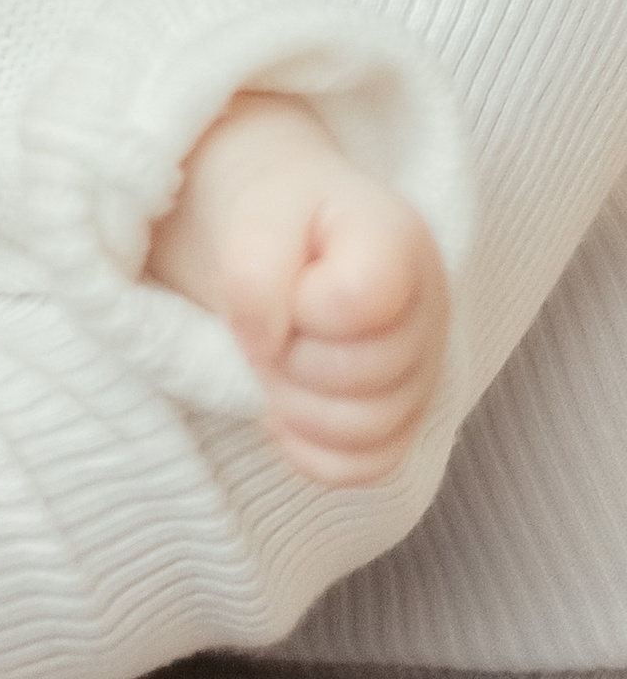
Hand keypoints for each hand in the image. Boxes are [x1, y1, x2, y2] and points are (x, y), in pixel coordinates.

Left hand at [149, 94, 450, 487]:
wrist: (275, 224)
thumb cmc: (269, 212)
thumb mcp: (250, 215)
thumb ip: (253, 273)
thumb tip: (267, 347)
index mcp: (399, 243)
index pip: (359, 301)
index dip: (299, 306)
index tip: (278, 284)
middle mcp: (429, 310)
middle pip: (366, 376)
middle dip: (290, 358)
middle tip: (263, 328)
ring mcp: (423, 369)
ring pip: (370, 431)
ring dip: (296, 408)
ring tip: (270, 365)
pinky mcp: (402, 416)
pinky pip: (370, 467)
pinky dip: (314, 452)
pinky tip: (281, 412)